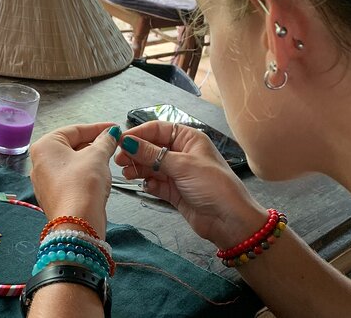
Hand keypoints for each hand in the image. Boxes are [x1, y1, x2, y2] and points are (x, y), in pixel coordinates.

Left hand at [30, 123, 120, 238]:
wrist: (78, 223)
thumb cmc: (82, 184)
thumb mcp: (97, 156)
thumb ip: (104, 141)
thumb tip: (110, 133)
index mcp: (44, 146)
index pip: (74, 130)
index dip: (98, 128)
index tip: (113, 128)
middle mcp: (39, 163)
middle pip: (71, 146)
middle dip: (94, 144)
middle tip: (113, 143)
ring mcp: (44, 182)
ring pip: (72, 163)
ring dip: (91, 160)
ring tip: (108, 159)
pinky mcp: (53, 197)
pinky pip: (70, 179)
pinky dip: (85, 175)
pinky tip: (99, 177)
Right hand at [115, 121, 266, 248]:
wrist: (230, 221)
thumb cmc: (213, 185)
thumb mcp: (182, 166)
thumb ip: (152, 154)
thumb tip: (127, 142)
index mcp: (189, 139)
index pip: (158, 129)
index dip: (138, 134)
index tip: (120, 142)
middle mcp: (182, 153)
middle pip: (151, 147)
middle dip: (135, 153)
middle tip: (120, 161)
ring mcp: (178, 173)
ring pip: (151, 166)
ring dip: (138, 168)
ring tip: (128, 174)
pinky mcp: (174, 191)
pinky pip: (155, 183)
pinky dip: (148, 183)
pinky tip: (146, 186)